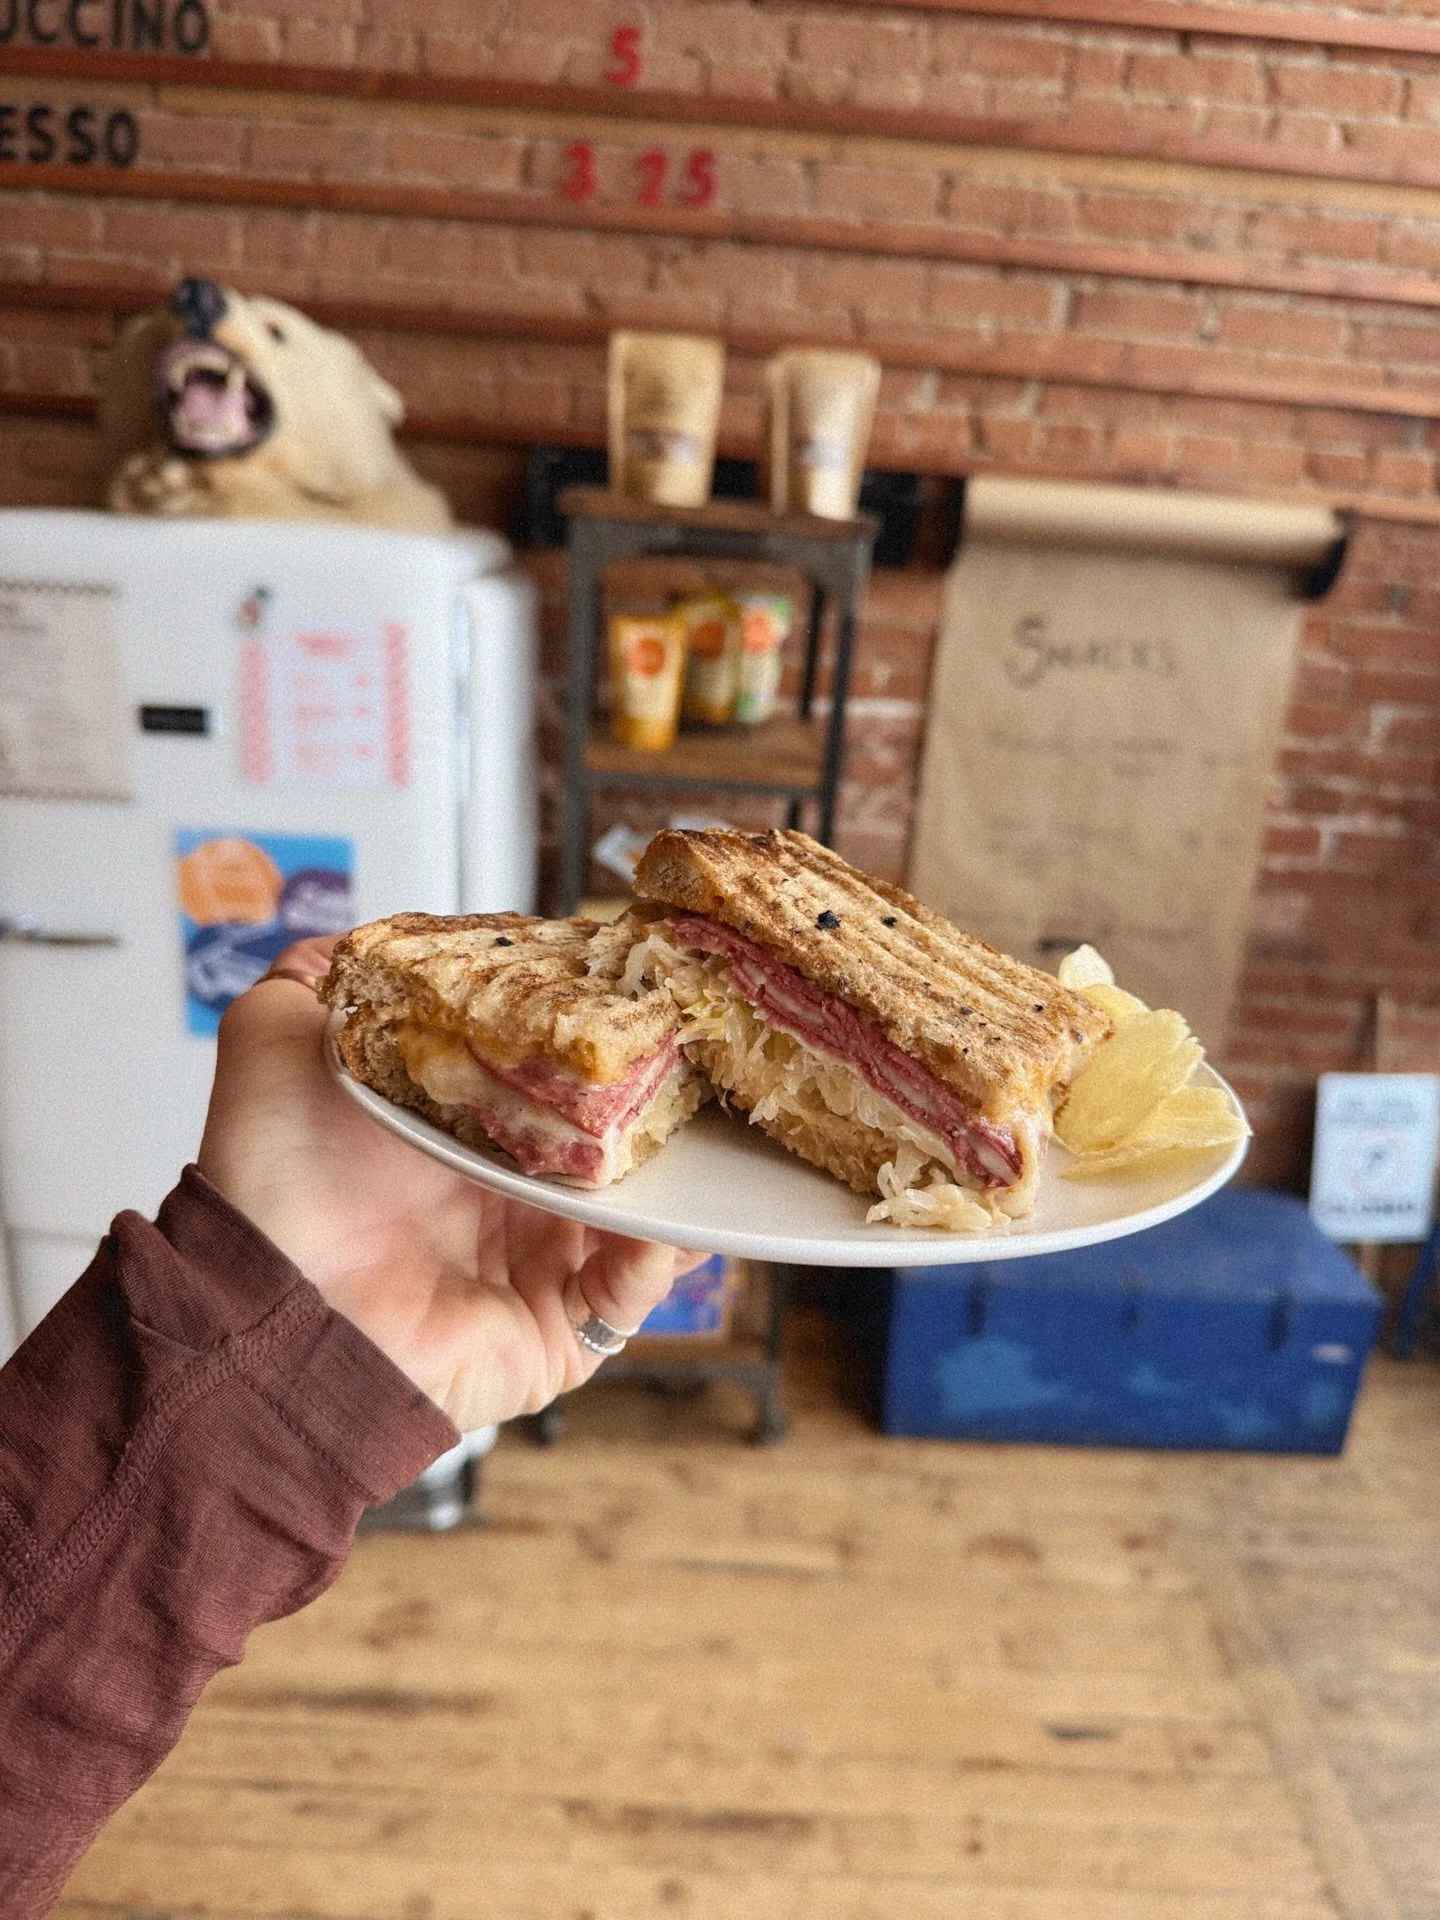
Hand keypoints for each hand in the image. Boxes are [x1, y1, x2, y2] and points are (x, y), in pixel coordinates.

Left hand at [196, 936, 694, 1430]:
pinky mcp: (555, 1333)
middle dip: (655, 1107)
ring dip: (680, 1178)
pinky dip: (663, 1253)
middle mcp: (502, 1201)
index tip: (639, 998)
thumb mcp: (274, 1038)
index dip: (594, 1045)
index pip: (551, 1084)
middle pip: (607, 1147)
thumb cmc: (271, 1175)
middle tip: (700, 1062)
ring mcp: (534, 1267)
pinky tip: (672, 1216)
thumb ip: (311, 976)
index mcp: (458, 1137)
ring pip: (640, 1215)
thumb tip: (349, 939)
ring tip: (709, 1135)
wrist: (275, 1290)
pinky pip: (632, 1291)